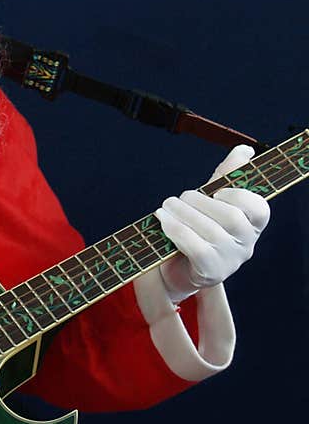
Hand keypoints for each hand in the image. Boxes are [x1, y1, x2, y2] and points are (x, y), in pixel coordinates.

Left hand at [156, 145, 270, 304]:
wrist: (176, 266)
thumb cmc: (198, 229)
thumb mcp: (212, 201)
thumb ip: (227, 175)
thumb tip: (245, 150)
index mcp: (253, 225)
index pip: (260, 209)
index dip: (240, 196)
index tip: (217, 191)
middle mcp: (247, 244)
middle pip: (232, 218)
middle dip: (201, 203)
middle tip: (179, 197)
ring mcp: (231, 261)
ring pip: (212, 233)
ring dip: (183, 214)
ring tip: (166, 206)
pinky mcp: (211, 273)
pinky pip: (196, 249)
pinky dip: (177, 231)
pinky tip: (163, 221)